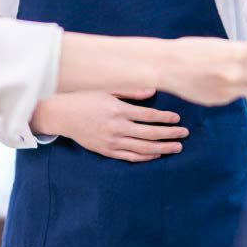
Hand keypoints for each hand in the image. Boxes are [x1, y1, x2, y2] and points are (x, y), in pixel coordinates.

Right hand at [32, 89, 187, 161]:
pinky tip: (156, 155)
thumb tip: (152, 91)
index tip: (177, 119)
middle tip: (184, 134)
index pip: (148, 115)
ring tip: (176, 148)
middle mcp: (117, 128)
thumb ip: (131, 91)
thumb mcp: (107, 90)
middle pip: (150, 133)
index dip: (165, 118)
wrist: (62, 115)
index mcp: (118, 110)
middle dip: (170, 134)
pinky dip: (145, 157)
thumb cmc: (85, 98)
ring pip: (143, 148)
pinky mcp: (107, 151)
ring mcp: (112, 141)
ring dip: (162, 148)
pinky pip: (130, 157)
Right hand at [160, 38, 246, 105]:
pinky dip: (238, 90)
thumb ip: (241, 52)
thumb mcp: (219, 44)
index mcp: (236, 54)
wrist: (165, 66)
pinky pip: (239, 96)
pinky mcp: (221, 101)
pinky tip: (226, 81)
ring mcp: (229, 90)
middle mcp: (236, 74)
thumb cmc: (189, 50)